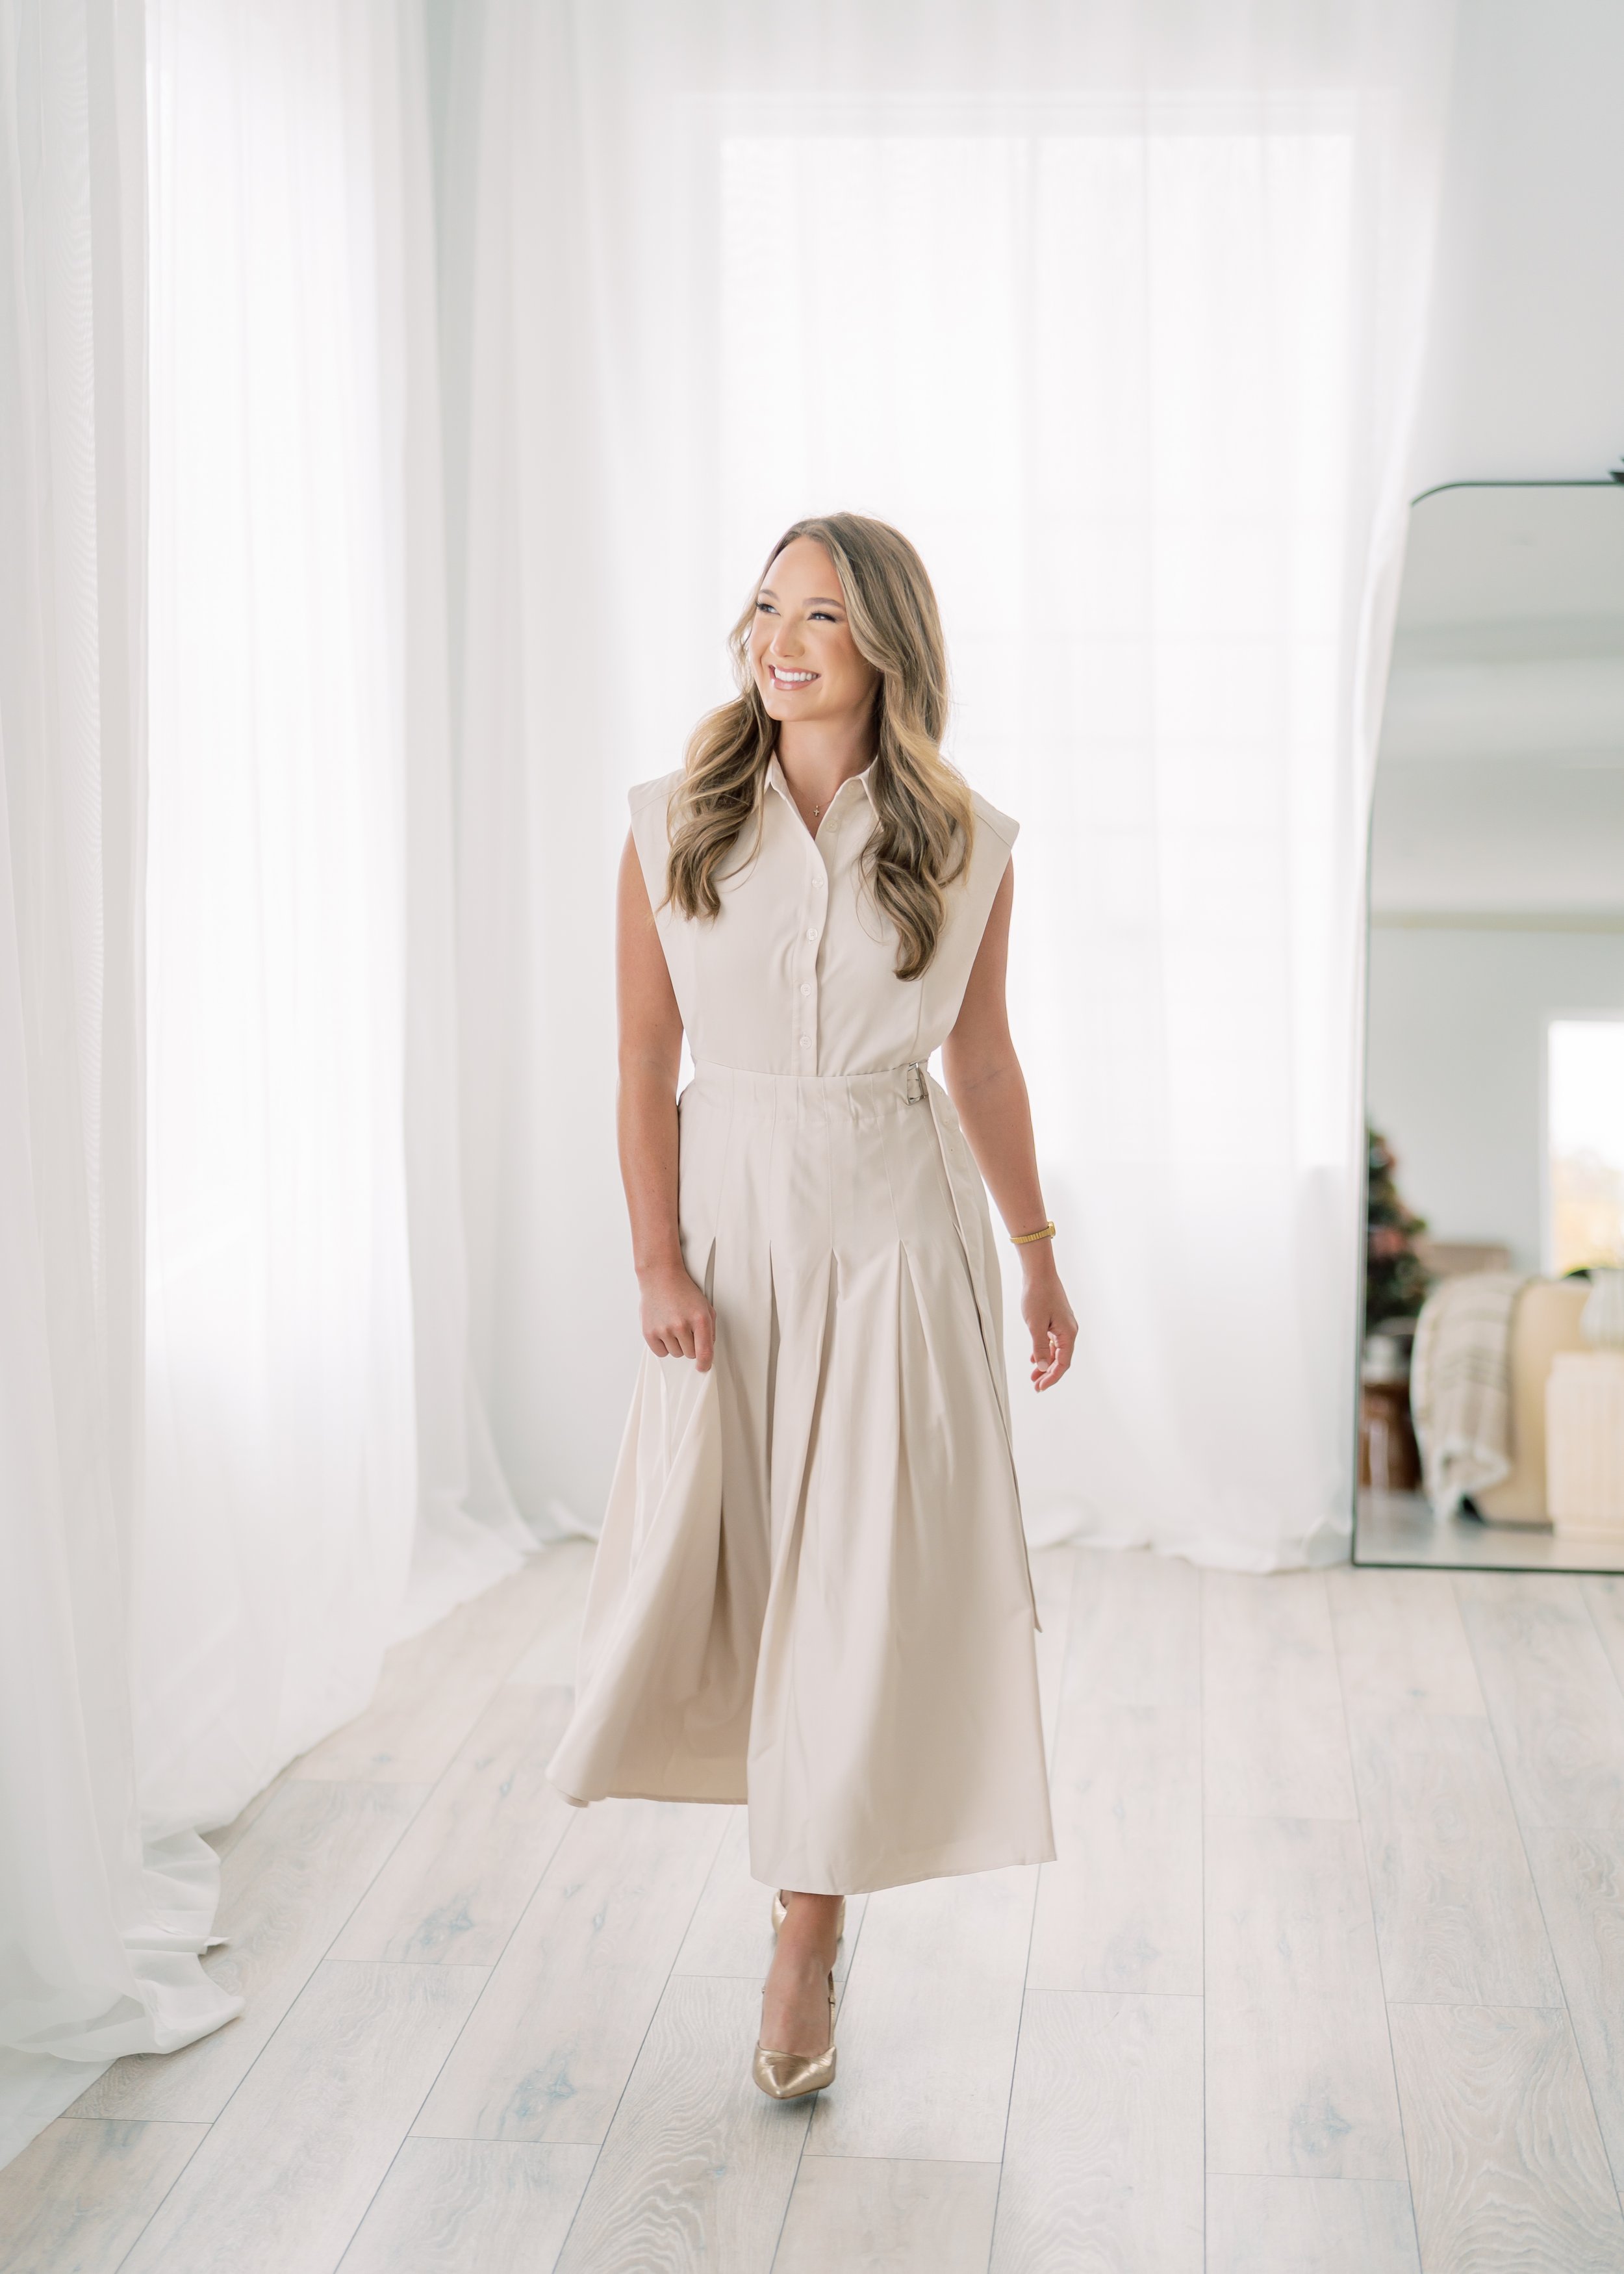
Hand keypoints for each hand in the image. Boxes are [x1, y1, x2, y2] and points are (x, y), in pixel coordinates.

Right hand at [638, 1261, 715, 1371]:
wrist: (660, 1278)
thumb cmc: (684, 1292)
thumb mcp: (705, 1307)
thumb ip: (709, 1330)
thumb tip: (706, 1352)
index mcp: (699, 1319)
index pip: (704, 1352)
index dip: (705, 1364)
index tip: (703, 1367)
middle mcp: (681, 1325)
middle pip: (690, 1354)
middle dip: (690, 1345)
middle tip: (686, 1329)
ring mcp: (664, 1329)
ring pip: (676, 1353)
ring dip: (677, 1344)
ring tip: (673, 1326)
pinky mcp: (649, 1332)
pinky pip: (661, 1352)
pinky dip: (663, 1345)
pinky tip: (664, 1330)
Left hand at [1020, 1252, 1075, 1391]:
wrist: (1039, 1273)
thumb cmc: (1037, 1296)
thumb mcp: (1035, 1325)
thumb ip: (1039, 1347)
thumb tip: (1043, 1368)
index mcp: (1068, 1334)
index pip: (1063, 1363)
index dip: (1052, 1378)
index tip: (1040, 1388)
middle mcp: (1069, 1331)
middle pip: (1061, 1359)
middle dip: (1049, 1374)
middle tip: (1036, 1386)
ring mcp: (1063, 1326)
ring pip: (1056, 1351)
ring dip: (1045, 1364)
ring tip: (1034, 1376)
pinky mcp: (1056, 1320)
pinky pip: (1052, 1342)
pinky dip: (1044, 1351)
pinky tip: (1035, 1359)